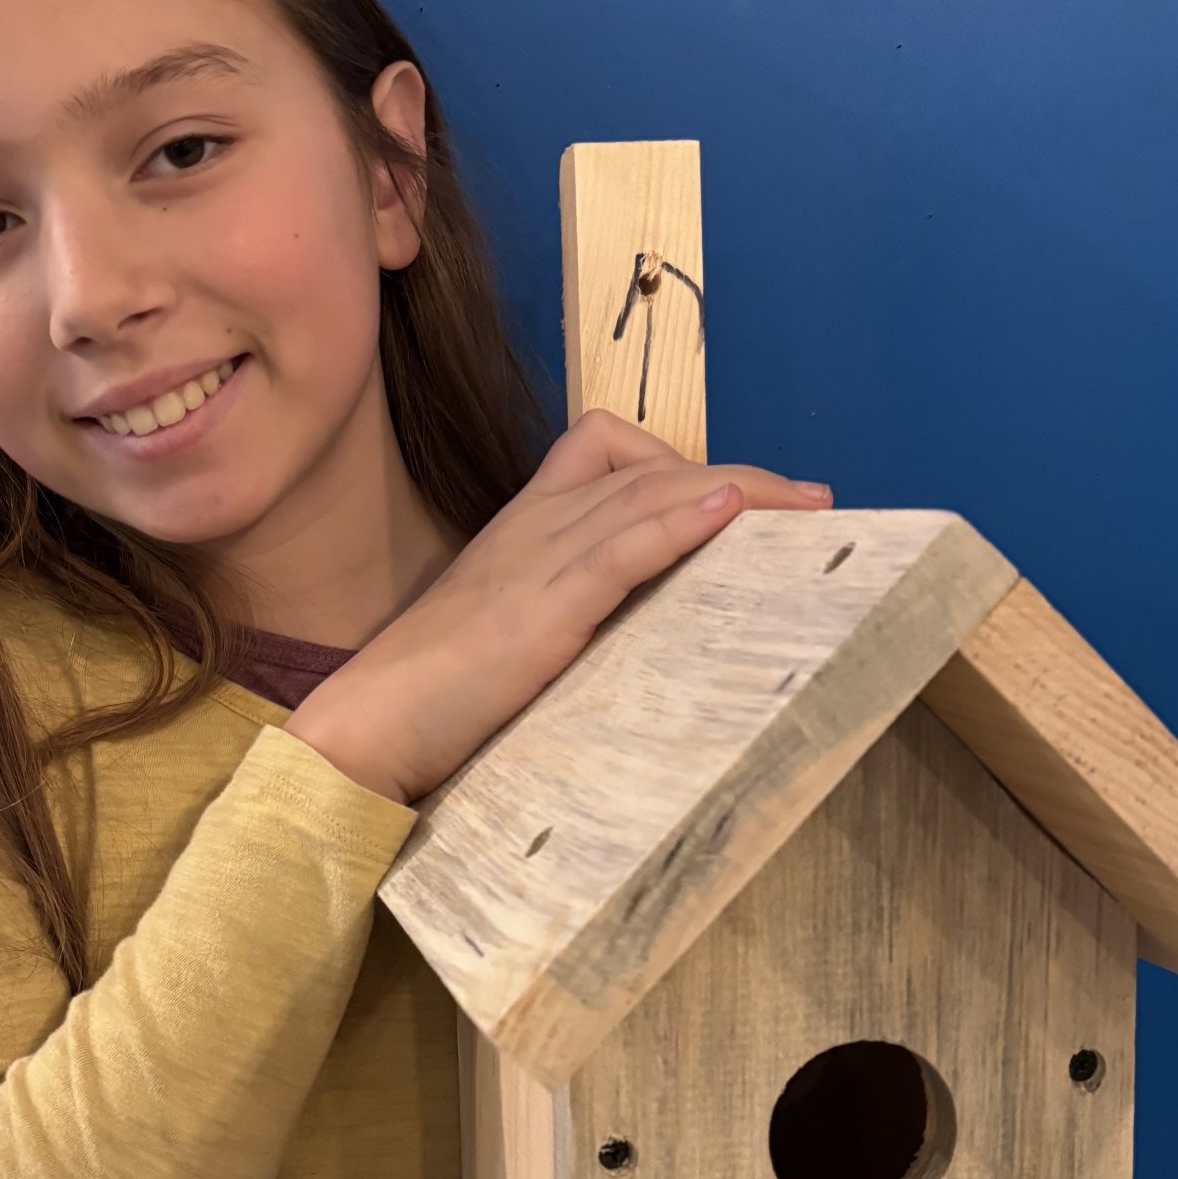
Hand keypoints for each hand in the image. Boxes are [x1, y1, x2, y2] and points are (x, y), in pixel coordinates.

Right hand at [285, 407, 831, 805]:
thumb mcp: (508, 639)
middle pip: (651, 468)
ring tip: (805, 508)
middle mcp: (535, 526)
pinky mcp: (542, 606)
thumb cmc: (430, 700)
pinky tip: (731, 512)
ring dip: (739, 492)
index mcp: (524, 528)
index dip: (683, 462)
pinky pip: (623, 543)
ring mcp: (538, 559)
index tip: (745, 499)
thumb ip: (567, 621)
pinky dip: (682, 520)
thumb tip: (639, 641)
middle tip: (809, 506)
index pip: (608, 451)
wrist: (367, 727)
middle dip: (738, 479)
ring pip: (650, 493)